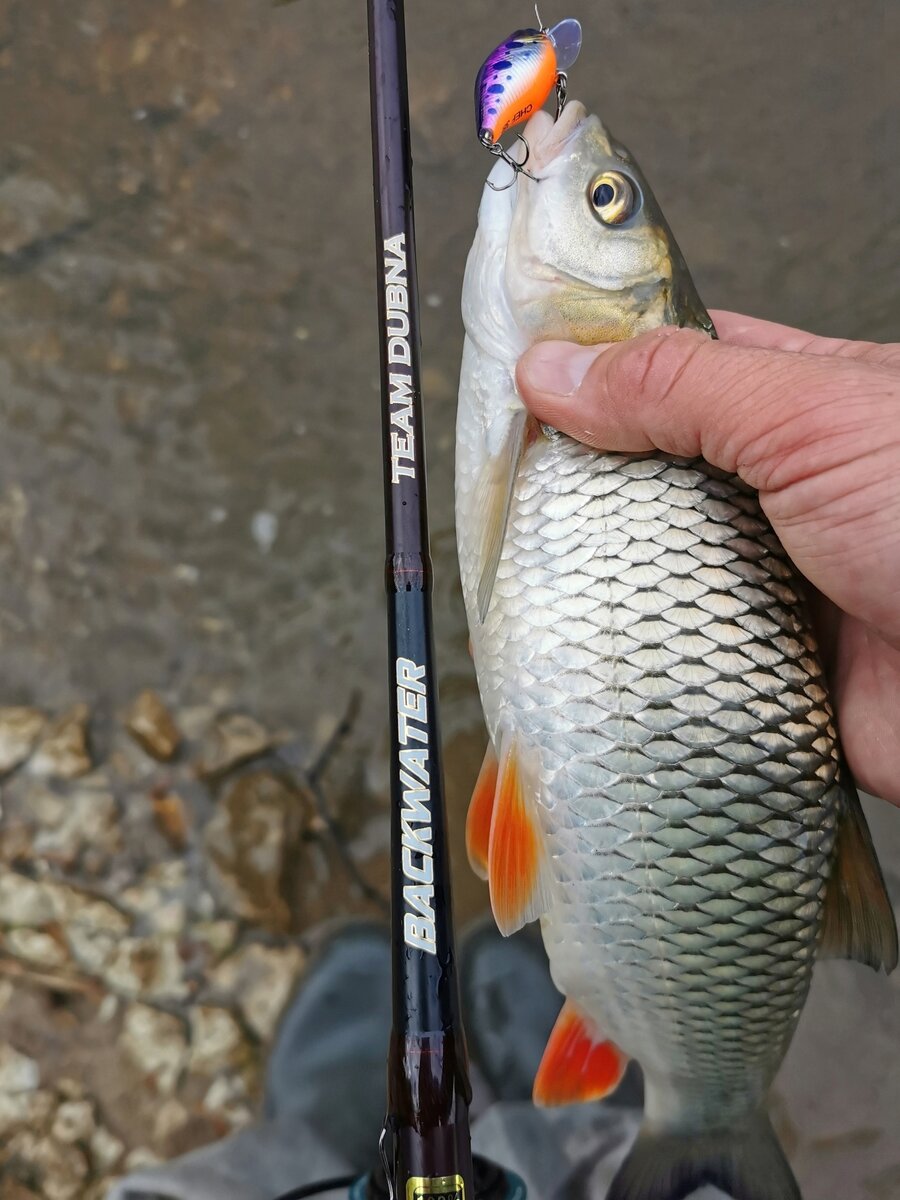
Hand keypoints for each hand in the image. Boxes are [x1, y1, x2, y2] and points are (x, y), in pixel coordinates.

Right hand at [516, 312, 899, 804]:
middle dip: (585, 478)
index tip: (522, 371)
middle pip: (648, 469)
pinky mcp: (755, 662)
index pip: (676, 362)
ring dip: (602, 570)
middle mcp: (774, 490)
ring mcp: (763, 577)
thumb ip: (680, 386)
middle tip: (510, 480)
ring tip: (531, 561)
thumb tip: (561, 369)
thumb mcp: (811, 415)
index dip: (599, 360)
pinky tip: (586, 639)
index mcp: (797, 404)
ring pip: (650, 564)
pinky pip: (672, 650)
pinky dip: (633, 651)